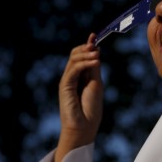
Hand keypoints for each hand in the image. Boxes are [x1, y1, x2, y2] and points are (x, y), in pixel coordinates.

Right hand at [55, 33, 102, 160]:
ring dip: (86, 54)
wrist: (84, 126)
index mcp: (81, 75)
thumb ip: (94, 68)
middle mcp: (72, 76)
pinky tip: (95, 62)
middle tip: (96, 46)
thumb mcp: (96, 83)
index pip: (81, 55)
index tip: (95, 35)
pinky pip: (73, 69)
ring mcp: (67, 80)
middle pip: (75, 54)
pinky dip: (84, 63)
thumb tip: (96, 50)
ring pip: (73, 59)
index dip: (87, 45)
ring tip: (97, 55)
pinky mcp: (64, 86)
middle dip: (86, 47)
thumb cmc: (91, 107)